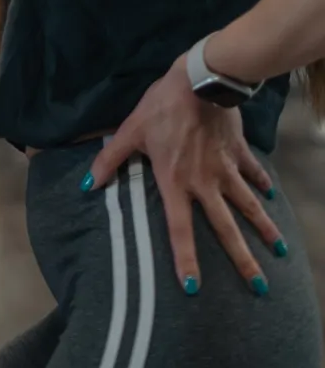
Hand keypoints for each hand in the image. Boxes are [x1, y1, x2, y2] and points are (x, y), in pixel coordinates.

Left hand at [88, 57, 282, 294]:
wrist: (199, 80)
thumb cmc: (161, 107)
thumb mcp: (130, 132)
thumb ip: (109, 161)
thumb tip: (87, 186)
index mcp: (175, 183)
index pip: (179, 230)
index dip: (185, 259)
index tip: (193, 287)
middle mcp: (205, 183)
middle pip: (226, 229)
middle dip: (243, 260)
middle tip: (258, 287)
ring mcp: (226, 169)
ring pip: (248, 206)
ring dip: (264, 229)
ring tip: (279, 253)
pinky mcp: (239, 152)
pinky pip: (253, 173)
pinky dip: (262, 184)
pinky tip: (272, 197)